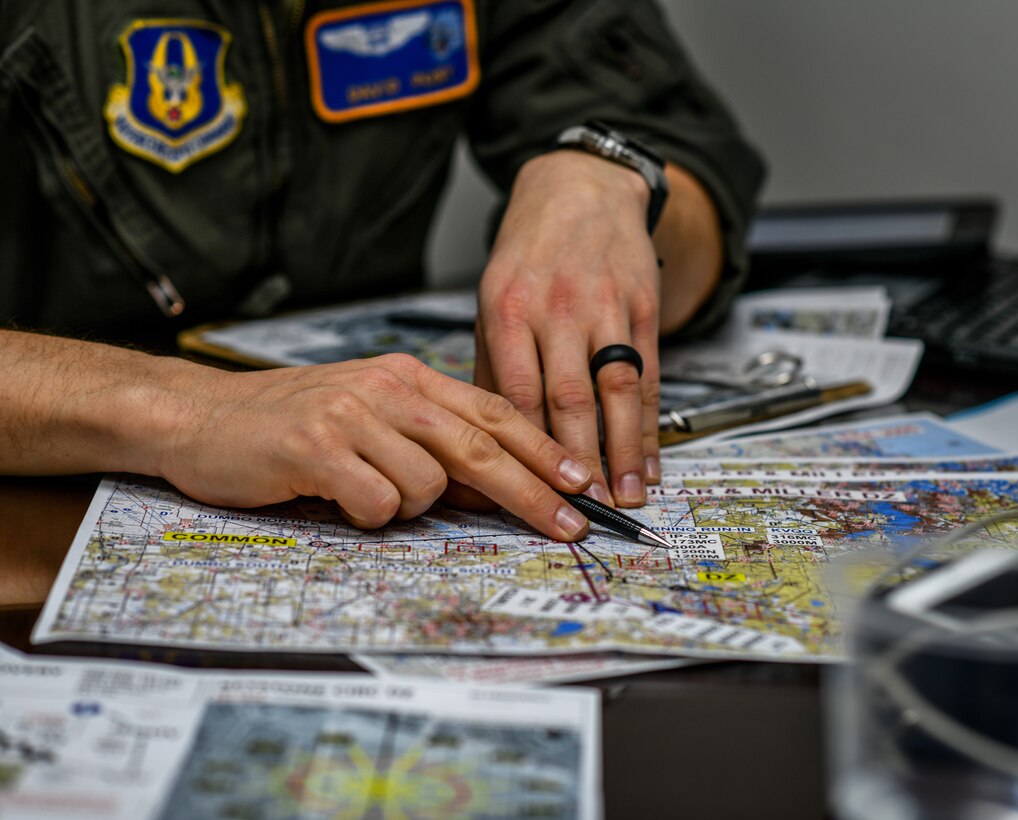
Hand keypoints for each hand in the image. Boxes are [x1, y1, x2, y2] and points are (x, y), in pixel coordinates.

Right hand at [157, 353, 592, 539]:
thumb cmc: (291, 423)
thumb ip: (427, 441)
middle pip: (481, 446)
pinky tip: (334, 495)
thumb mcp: (368, 416)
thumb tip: (490, 488)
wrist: (202, 416)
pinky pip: (377, 503)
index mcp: (406, 378)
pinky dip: (366, 514)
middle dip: (533, 493)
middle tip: (570, 527)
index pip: (493, 411)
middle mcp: (386, 389)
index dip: (542, 448)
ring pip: (427, 485)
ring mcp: (352, 415)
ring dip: (408, 505)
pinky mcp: (316, 447)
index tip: (580, 481)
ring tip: (362, 489)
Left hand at [476, 151, 661, 507]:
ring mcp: (604, 307)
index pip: (516, 396)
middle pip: (568, 401)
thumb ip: (495, 368)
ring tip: (625, 498)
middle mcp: (555, 310)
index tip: (532, 495)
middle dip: (577, 464)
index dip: (527, 452)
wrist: (579, 189)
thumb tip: (492, 441)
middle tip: (582, 513)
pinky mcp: (641, 307)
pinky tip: (649, 460)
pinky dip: (649, 424)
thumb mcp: (492, 301)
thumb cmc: (528, 257)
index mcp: (507, 311)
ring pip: (614, 392)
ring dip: (621, 453)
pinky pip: (648, 376)